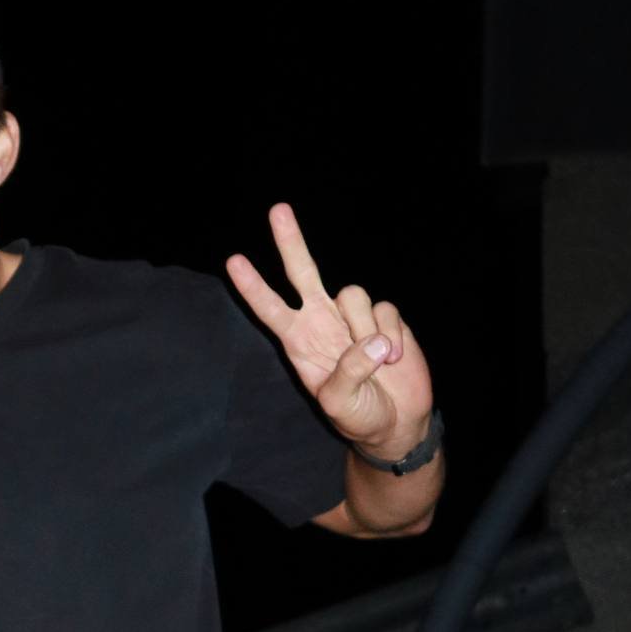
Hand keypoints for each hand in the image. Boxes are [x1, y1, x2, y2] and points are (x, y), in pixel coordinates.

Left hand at [226, 204, 433, 457]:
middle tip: (277, 209)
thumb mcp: (341, 404)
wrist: (397, 422)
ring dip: (366, 330)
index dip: (253, 287)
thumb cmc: (359, 415)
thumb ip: (350, 371)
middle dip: (291, 241)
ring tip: (378, 363)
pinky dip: (392, 335)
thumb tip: (373, 341)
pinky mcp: (385, 318)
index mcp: (300, 342)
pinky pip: (385, 309)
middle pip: (303, 272)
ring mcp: (353, 318)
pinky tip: (395, 359)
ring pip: (353, 295)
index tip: (233, 262)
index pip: (271, 309)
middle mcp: (322, 322)